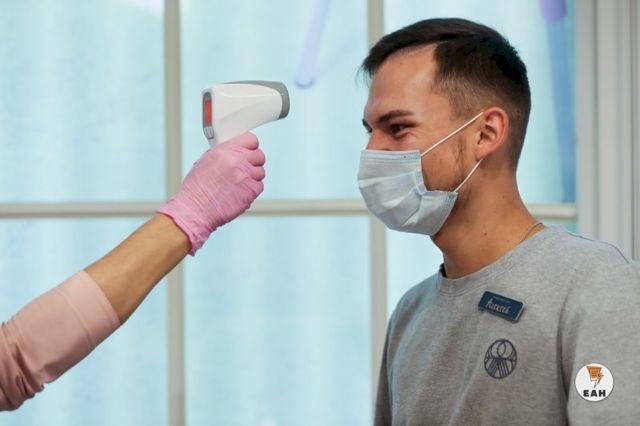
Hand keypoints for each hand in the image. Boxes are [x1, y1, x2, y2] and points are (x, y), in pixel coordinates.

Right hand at [157, 132, 265, 254]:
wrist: (195, 210)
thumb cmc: (196, 189)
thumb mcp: (205, 162)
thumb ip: (223, 154)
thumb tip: (234, 152)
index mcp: (225, 150)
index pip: (250, 139)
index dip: (251, 146)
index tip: (249, 151)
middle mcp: (237, 160)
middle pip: (259, 155)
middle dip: (254, 162)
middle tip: (246, 168)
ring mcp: (246, 175)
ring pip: (260, 171)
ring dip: (253, 177)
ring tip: (239, 183)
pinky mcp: (251, 190)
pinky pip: (259, 185)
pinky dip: (252, 189)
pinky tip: (240, 192)